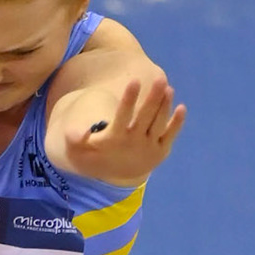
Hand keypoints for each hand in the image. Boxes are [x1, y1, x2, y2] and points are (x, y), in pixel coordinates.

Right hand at [58, 77, 186, 180]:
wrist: (114, 175)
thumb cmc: (95, 153)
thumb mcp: (78, 148)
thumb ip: (74, 137)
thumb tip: (72, 132)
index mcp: (115, 139)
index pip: (122, 116)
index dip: (129, 99)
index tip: (134, 81)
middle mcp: (133, 143)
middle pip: (145, 117)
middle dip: (153, 98)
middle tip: (160, 79)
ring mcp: (148, 148)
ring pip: (158, 124)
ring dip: (164, 106)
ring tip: (168, 88)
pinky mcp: (160, 152)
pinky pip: (169, 136)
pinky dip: (176, 124)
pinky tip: (182, 108)